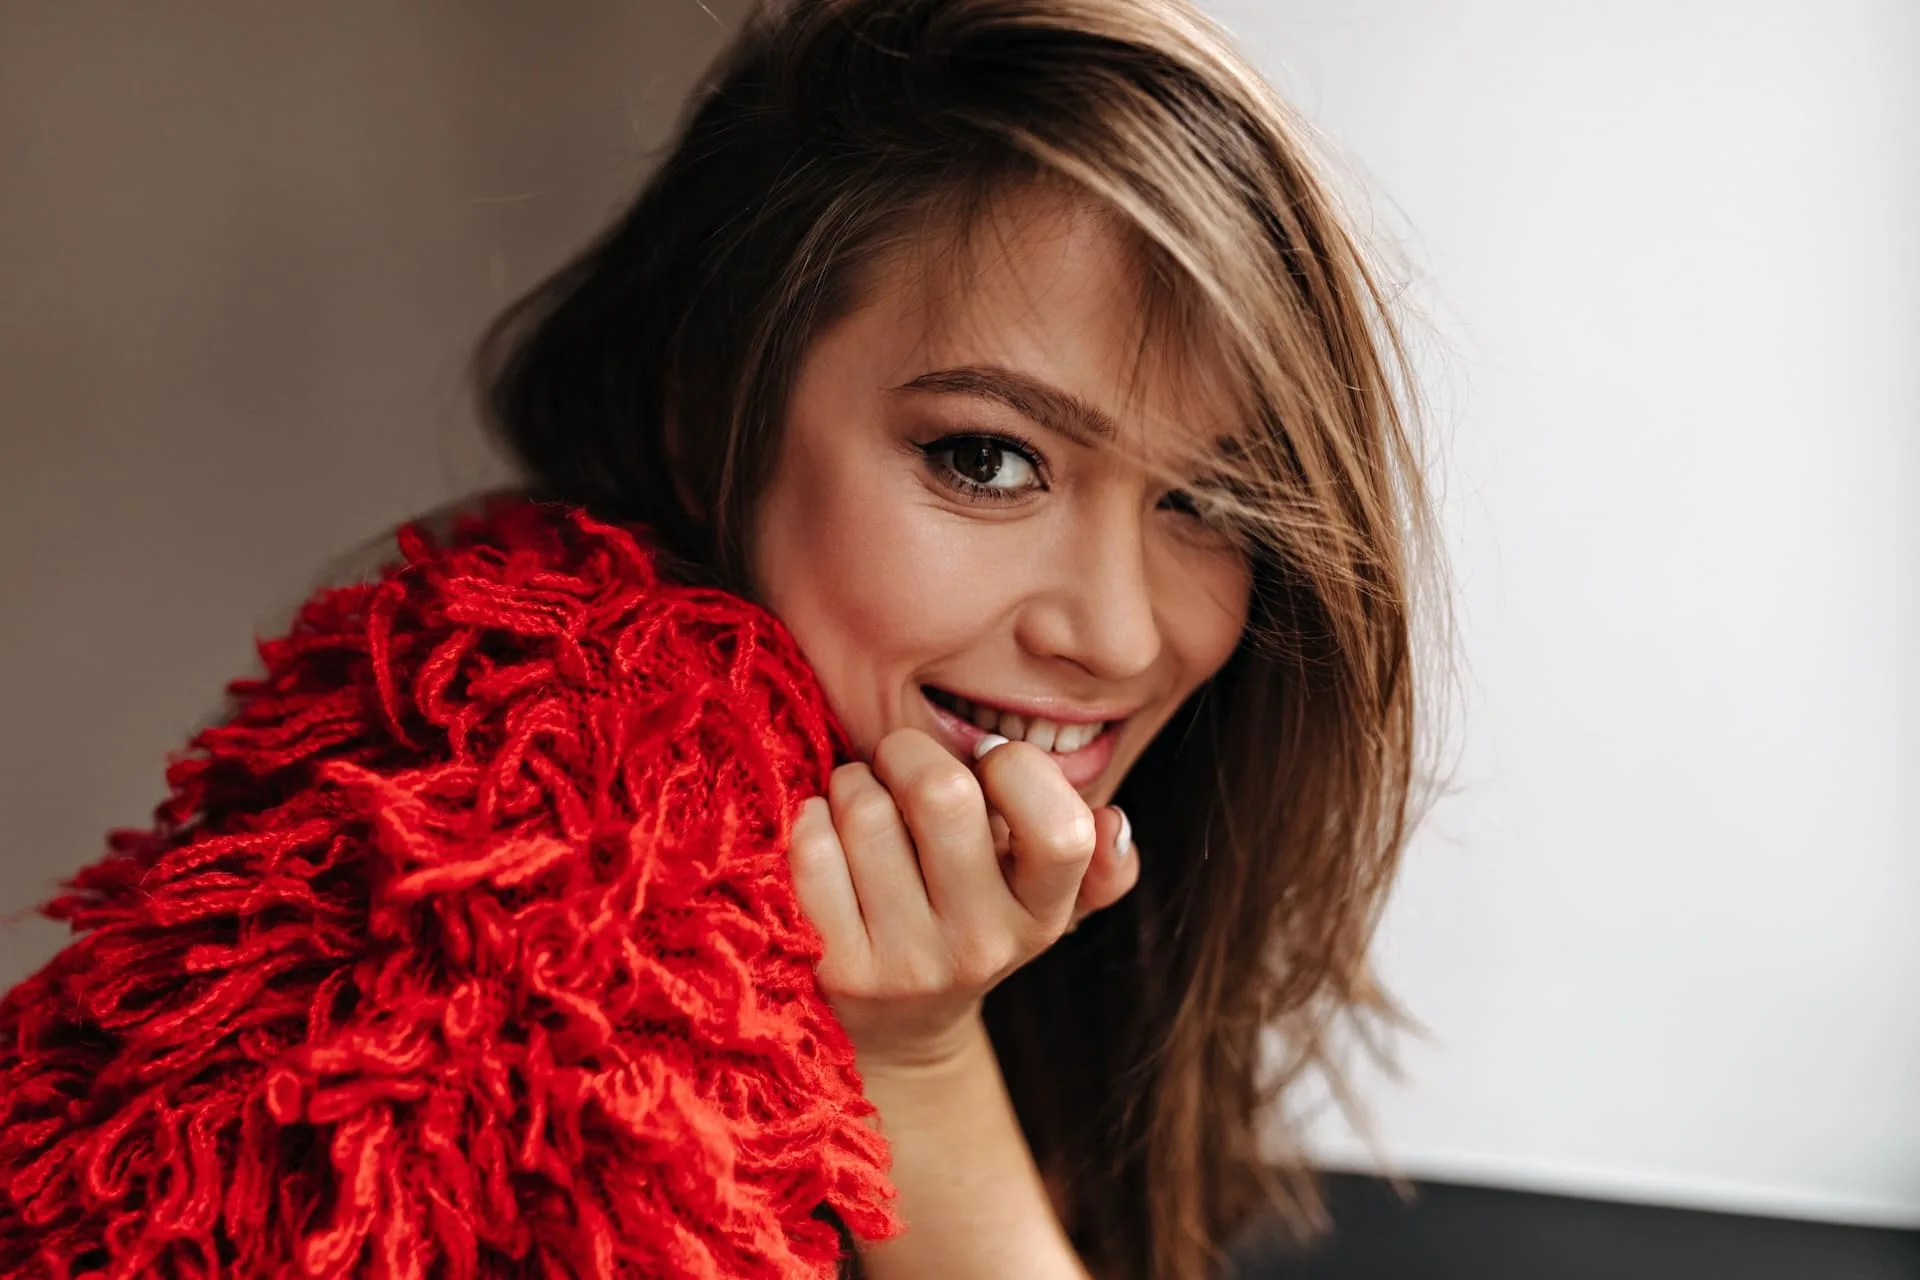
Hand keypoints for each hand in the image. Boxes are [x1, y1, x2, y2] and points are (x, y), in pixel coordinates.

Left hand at [788, 727, 1136, 1070]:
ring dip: (854, 783)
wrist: (897, 1026)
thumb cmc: (971, 920)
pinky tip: (829, 834)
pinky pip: (812, 847)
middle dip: (910, 753)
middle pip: (941, 794)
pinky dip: (813, 818)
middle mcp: (981, 947)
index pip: (1061, 830)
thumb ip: (1097, 859)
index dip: (1017, 768)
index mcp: (1043, 914)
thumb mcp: (1042, 897)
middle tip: (901, 766)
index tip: (987, 766)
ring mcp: (905, 965)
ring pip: (866, 810)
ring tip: (864, 803)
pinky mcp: (836, 970)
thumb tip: (1114, 823)